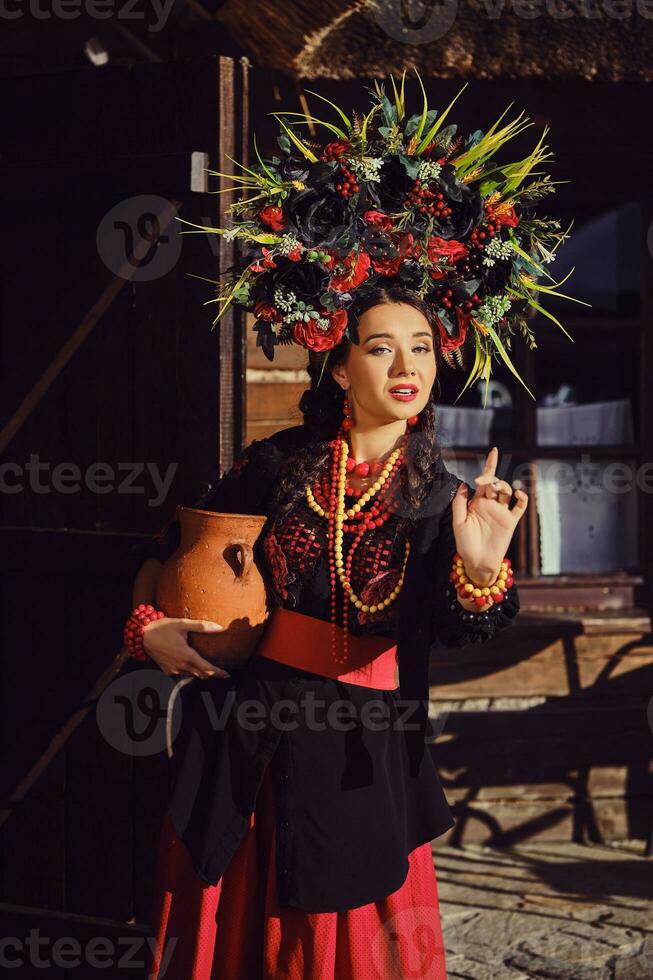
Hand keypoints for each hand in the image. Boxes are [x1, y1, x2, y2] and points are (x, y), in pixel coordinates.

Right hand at [142, 617, 230, 678]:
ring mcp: (173, 670)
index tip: (227, 674)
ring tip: (209, 667)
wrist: (143, 636)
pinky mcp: (167, 671)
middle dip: (212, 674)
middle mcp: (181, 666)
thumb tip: (219, 627)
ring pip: (192, 675)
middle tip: (222, 672)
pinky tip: (192, 664)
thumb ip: (202, 626)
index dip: (218, 672)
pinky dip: (190, 671)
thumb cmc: (163, 628)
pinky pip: (183, 674)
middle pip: (202, 675)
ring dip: (201, 673)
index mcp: (187, 656)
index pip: (207, 669)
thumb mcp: (183, 624)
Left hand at [452, 446, 527, 584]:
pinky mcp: (510, 521)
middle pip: (496, 483)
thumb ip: (460, 504)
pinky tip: (518, 493)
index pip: (484, 480)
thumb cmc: (465, 544)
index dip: (490, 465)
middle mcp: (490, 504)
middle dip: (492, 478)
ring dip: (505, 486)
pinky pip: (519, 507)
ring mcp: (501, 512)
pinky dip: (521, 498)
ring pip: (507, 492)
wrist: (478, 562)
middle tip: (485, 483)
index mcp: (477, 502)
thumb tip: (463, 485)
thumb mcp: (458, 523)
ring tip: (499, 489)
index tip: (494, 450)